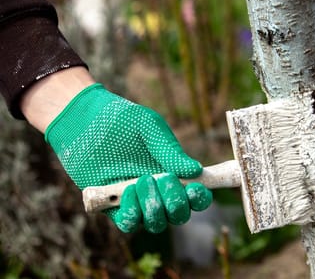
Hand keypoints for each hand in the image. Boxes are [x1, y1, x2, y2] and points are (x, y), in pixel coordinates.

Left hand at [23, 71, 211, 232]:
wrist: (84, 121)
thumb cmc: (122, 120)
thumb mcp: (150, 129)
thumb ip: (172, 151)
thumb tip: (196, 170)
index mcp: (175, 174)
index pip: (195, 196)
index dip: (199, 198)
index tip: (194, 188)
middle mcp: (159, 192)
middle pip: (179, 215)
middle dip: (175, 202)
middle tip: (163, 178)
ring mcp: (137, 201)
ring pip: (156, 223)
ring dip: (154, 207)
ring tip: (142, 180)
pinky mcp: (113, 206)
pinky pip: (129, 224)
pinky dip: (132, 213)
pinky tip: (126, 191)